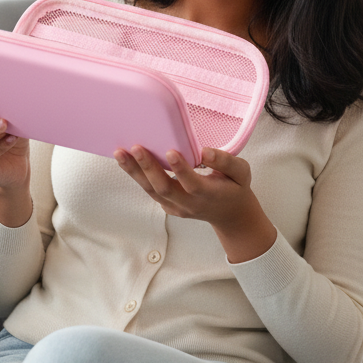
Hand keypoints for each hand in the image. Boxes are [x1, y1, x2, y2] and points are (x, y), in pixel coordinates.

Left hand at [114, 145, 276, 262]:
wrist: (230, 215)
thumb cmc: (235, 188)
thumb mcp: (242, 173)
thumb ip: (226, 162)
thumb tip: (204, 151)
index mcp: (208, 194)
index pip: (192, 183)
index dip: (180, 169)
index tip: (171, 151)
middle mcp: (189, 203)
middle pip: (164, 188)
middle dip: (148, 168)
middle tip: (135, 147)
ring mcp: (176, 207)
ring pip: (151, 191)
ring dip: (134, 172)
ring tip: (120, 153)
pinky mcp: (167, 206)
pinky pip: (150, 191)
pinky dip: (137, 176)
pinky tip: (126, 160)